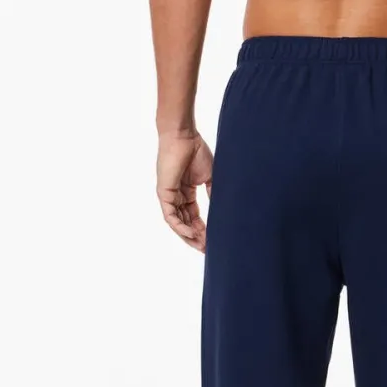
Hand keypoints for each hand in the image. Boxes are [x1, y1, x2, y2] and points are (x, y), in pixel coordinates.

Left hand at [156, 131, 213, 251]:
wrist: (184, 136)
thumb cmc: (196, 151)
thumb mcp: (210, 177)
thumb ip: (213, 193)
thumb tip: (222, 209)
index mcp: (186, 192)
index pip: (194, 217)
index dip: (204, 229)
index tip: (214, 240)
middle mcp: (176, 196)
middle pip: (186, 223)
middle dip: (197, 237)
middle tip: (209, 249)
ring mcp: (168, 196)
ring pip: (178, 223)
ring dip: (189, 236)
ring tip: (202, 246)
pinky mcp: (163, 193)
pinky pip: (170, 216)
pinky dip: (181, 227)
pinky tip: (192, 234)